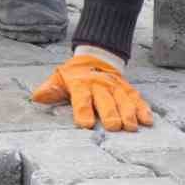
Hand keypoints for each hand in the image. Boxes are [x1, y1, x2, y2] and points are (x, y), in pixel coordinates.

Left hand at [32, 53, 153, 131]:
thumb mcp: (59, 78)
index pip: (81, 98)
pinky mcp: (128, 89)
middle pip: (105, 101)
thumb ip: (50, 89)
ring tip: (131, 127)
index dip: (83, 111)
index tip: (85, 124)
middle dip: (109, 113)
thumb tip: (37, 97)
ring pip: (123, 100)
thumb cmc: (74, 74)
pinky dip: (143, 109)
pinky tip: (148, 120)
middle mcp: (100, 86)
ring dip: (128, 113)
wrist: (96, 57)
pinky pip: (137, 99)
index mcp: (81, 85)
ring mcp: (116, 87)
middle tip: (113, 126)